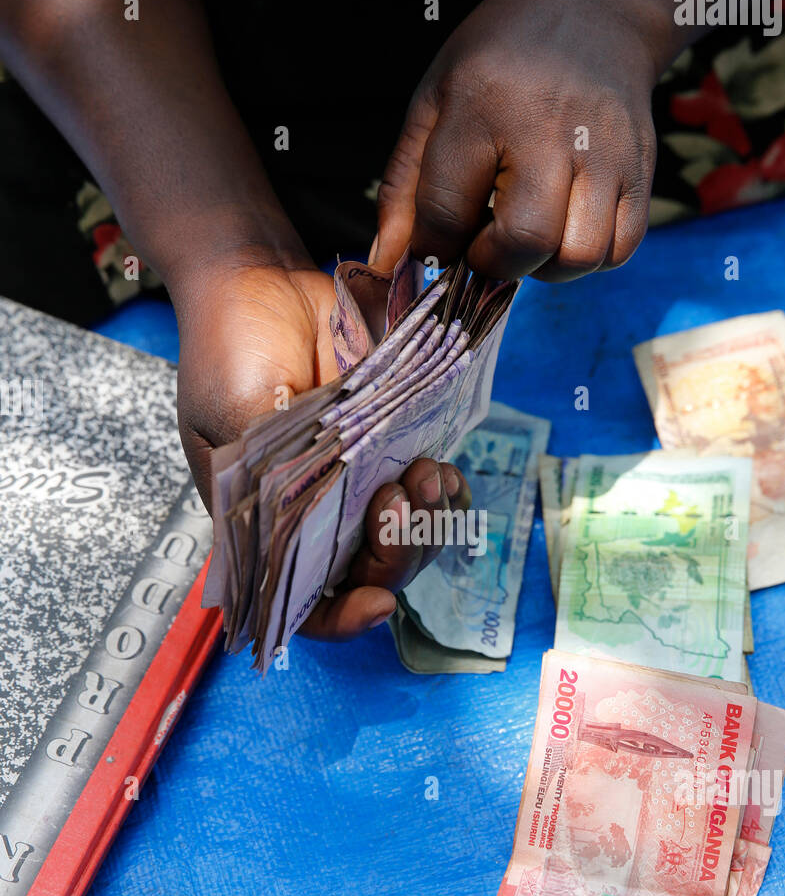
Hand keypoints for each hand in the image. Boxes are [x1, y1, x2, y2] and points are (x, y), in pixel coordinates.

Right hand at [174, 254, 466, 639]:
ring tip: (429, 475)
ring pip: (408, 541)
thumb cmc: (229, 347)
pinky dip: (445, 493)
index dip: (343, 618)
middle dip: (396, 554)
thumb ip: (267, 478)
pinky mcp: (393, 447)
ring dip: (428, 523)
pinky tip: (442, 468)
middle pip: (369, 577)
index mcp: (263, 526)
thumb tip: (311, 533)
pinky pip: (432, 495)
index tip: (378, 601)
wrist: (260, 276)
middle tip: (401, 500)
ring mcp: (357, 484)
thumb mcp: (233, 415)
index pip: (302, 605)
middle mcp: (313, 516)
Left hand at [371, 0, 663, 282]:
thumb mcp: (436, 98)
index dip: (433, 248)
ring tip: (528, 238)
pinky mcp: (642, 168)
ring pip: (580, 256)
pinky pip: (619, 248)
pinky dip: (588, 258)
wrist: (601, 9)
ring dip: (545, 268)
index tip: (438, 246)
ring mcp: (606, 150)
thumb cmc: (503, 59)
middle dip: (495, 265)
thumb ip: (405, 185)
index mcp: (482, 103)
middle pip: (525, 241)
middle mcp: (549, 127)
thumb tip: (389, 263)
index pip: (447, 211)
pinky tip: (565, 228)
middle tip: (486, 245)